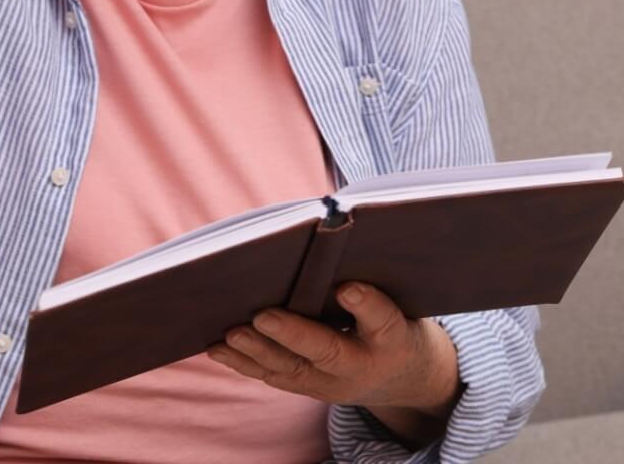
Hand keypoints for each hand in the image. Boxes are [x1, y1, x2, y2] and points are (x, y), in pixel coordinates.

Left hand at [207, 282, 463, 443]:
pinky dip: (245, 363)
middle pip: (327, 351)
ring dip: (258, 351)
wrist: (404, 378)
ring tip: (231, 333)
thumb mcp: (401, 301)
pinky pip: (274, 377)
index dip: (366, 304)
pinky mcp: (309, 389)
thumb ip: (372, 281)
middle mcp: (363, 366)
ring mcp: (332, 384)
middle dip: (293, 334)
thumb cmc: (396, 321)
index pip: (382, 320)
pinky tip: (218, 348)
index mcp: (393, 337)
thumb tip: (332, 233)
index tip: (347, 287)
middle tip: (262, 316)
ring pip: (292, 369)